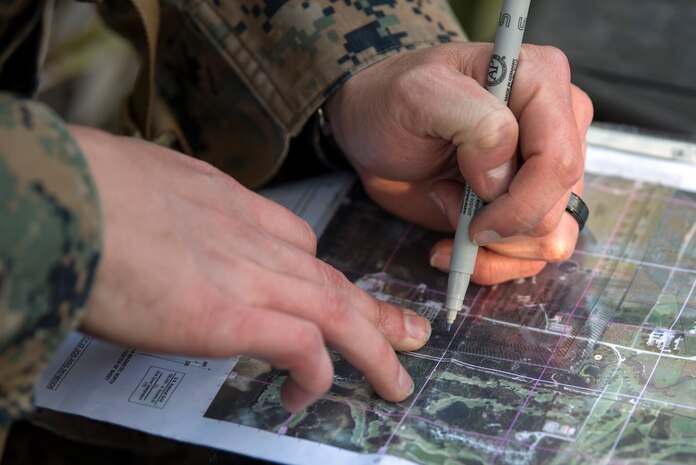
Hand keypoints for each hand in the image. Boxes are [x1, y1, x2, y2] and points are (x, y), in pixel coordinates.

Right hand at [71, 126, 430, 411]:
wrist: (61, 195)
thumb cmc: (87, 187)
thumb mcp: (146, 183)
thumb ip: (176, 212)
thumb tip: (172, 238)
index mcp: (230, 203)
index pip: (298, 240)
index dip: (323, 275)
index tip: (336, 293)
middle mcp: (250, 236)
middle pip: (331, 278)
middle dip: (374, 311)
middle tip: (408, 333)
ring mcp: (246, 274)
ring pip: (336, 310)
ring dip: (373, 347)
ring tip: (394, 379)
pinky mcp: (230, 315)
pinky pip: (300, 346)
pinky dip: (314, 372)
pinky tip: (306, 396)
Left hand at [325, 43, 592, 283]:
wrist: (376, 133)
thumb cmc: (393, 103)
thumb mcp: (418, 95)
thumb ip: (474, 122)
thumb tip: (504, 176)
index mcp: (542, 81)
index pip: (558, 159)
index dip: (518, 200)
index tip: (471, 214)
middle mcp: (559, 123)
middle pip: (557, 204)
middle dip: (497, 222)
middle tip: (446, 197)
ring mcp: (548, 169)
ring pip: (550, 236)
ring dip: (492, 242)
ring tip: (448, 205)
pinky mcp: (532, 204)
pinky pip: (534, 255)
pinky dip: (492, 262)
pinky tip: (455, 244)